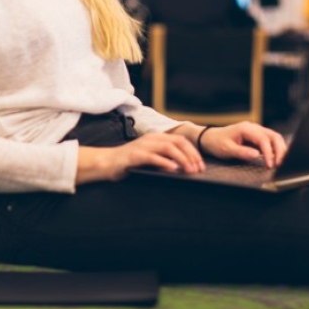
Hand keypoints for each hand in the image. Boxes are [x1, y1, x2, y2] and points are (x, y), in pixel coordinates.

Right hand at [76, 132, 202, 184]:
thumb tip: (184, 167)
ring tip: (189, 170)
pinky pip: (153, 157)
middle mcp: (151, 139)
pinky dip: (165, 162)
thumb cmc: (130, 162)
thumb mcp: (150, 157)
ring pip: (168, 148)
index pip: (181, 140)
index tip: (201, 165)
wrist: (107, 162)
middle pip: (178, 142)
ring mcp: (143, 146)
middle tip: (198, 169)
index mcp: (156, 138)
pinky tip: (173, 169)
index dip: (193, 152)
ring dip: (182, 159)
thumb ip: (164, 158)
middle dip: (191, 155)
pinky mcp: (135, 155)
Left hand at [198, 122, 286, 167]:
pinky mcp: (256, 137)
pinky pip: (270, 141)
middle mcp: (253, 127)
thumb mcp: (226, 149)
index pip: (263, 139)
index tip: (270, 165)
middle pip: (273, 136)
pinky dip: (275, 149)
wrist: (210, 138)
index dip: (269, 153)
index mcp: (246, 128)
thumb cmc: (217, 143)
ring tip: (279, 163)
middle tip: (280, 165)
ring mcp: (256, 131)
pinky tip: (276, 159)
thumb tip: (257, 155)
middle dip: (280, 150)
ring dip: (279, 150)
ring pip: (274, 138)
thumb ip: (242, 152)